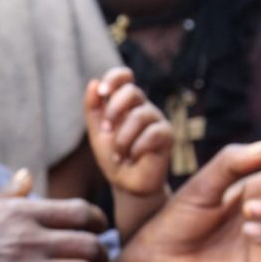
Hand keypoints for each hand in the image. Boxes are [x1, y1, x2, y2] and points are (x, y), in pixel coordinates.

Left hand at [84, 67, 171, 198]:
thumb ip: (93, 109)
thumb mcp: (97, 133)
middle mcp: (142, 108)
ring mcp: (156, 120)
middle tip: (106, 129)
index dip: (114, 78)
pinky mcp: (167, 135)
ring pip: (139, 116)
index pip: (124, 77)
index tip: (103, 92)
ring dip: (123, 138)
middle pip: (132, 91)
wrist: (126, 184)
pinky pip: (152, 133)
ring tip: (119, 154)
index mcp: (125, 104)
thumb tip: (94, 82)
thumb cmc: (113, 157)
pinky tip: (133, 157)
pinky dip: (137, 147)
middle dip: (114, 109)